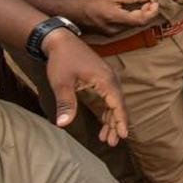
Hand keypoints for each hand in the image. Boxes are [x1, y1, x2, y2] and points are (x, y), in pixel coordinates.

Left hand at [42, 28, 129, 145]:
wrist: (60, 40)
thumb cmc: (62, 60)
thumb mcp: (62, 83)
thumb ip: (66, 104)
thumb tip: (64, 125)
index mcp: (105, 80)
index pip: (117, 104)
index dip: (120, 120)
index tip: (123, 136)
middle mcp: (111, 79)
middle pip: (118, 105)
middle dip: (116, 124)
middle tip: (112, 142)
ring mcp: (107, 79)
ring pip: (114, 102)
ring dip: (111, 119)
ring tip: (107, 137)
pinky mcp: (101, 79)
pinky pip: (109, 97)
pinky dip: (107, 110)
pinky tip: (103, 121)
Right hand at [72, 0, 160, 36]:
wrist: (72, 14)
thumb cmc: (91, 2)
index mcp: (115, 18)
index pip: (141, 20)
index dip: (152, 13)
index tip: (156, 3)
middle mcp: (115, 29)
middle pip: (139, 24)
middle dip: (148, 13)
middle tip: (151, 2)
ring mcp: (112, 34)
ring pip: (133, 26)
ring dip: (141, 16)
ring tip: (143, 5)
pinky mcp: (110, 35)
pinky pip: (126, 27)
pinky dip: (132, 19)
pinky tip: (132, 11)